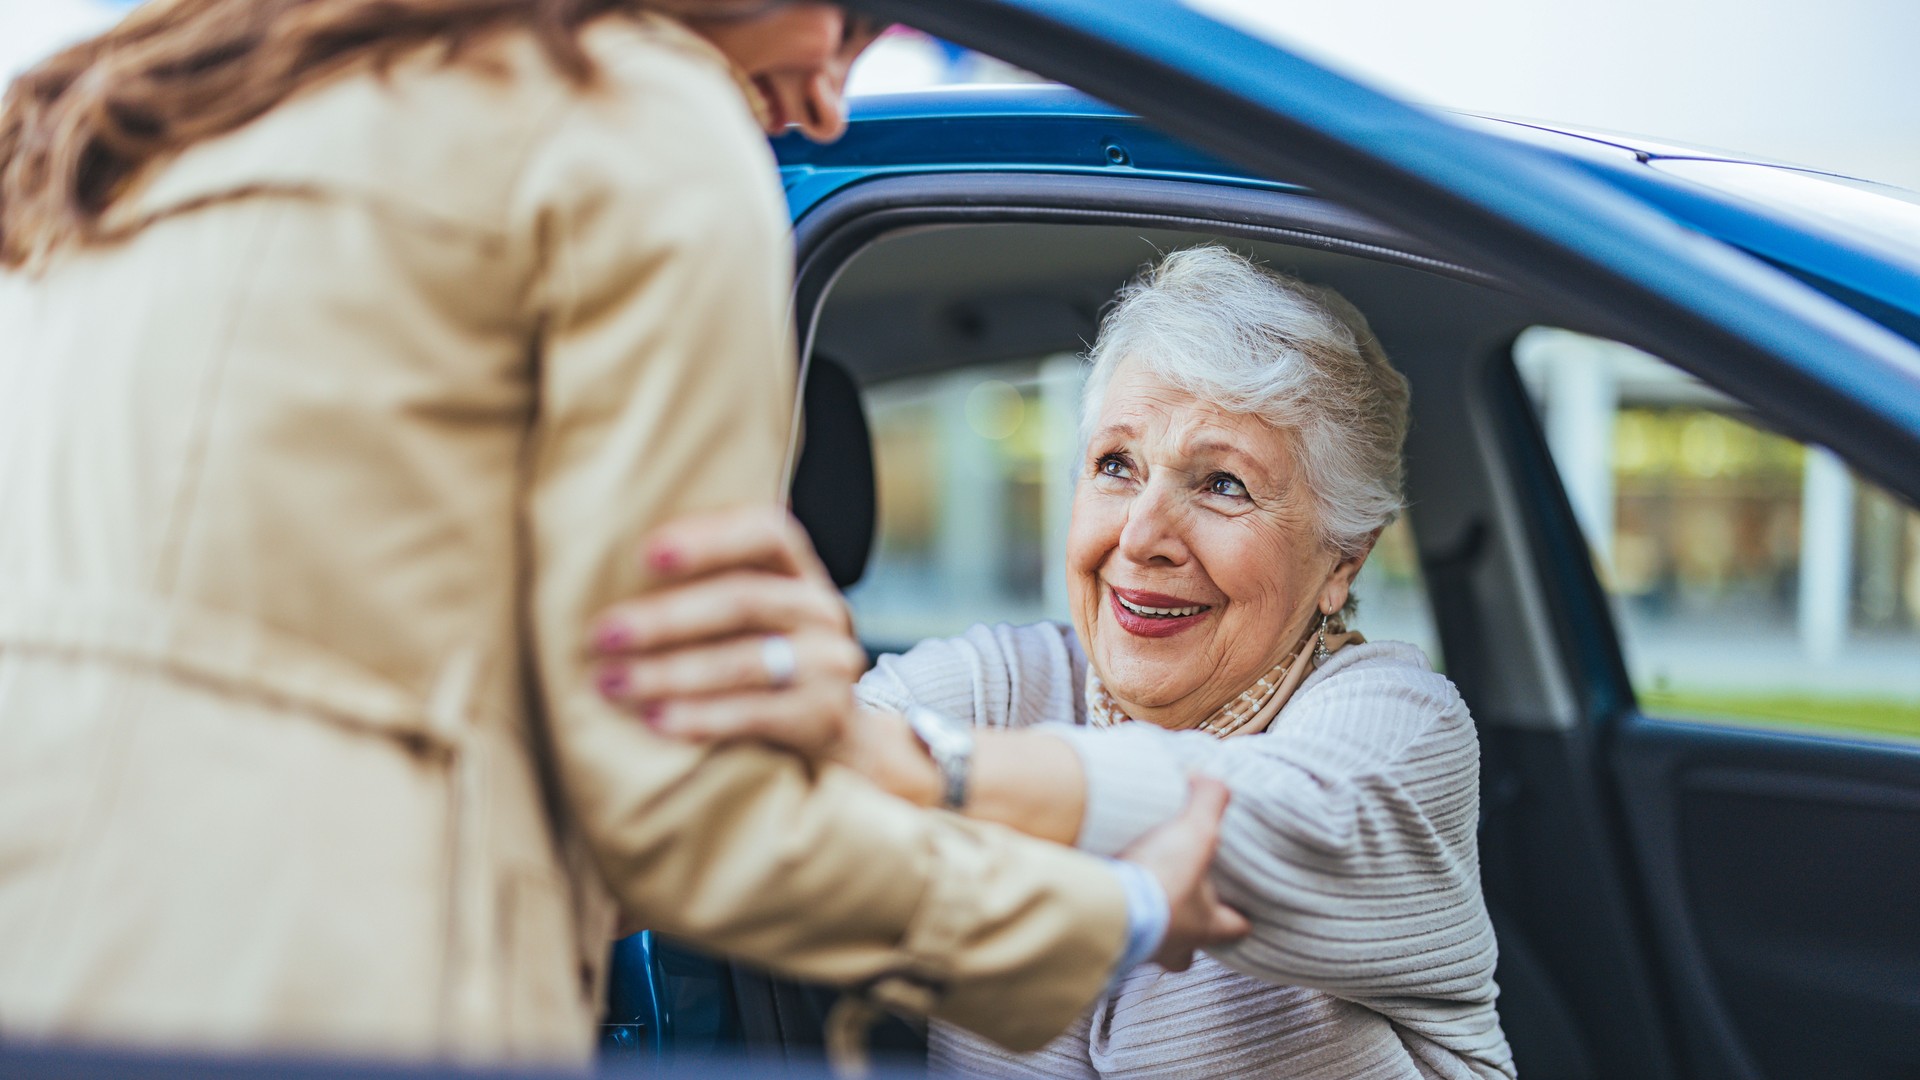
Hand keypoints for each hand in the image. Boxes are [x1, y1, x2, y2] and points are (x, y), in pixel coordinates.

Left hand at [591, 506, 867, 760]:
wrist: (846, 741)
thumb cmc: (770, 665)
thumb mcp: (758, 618)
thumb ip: (711, 586)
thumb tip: (608, 564)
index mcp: (798, 571)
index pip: (766, 532)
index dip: (708, 538)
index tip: (645, 553)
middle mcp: (820, 609)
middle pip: (743, 599)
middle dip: (664, 617)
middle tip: (602, 634)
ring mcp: (828, 663)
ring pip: (745, 660)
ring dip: (669, 672)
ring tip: (613, 683)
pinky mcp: (825, 716)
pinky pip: (756, 713)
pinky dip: (702, 717)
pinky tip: (655, 720)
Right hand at [1118, 776, 1250, 970]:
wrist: (1101, 904)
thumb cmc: (1161, 879)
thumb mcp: (1197, 830)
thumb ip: (1210, 800)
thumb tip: (1210, 778)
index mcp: (1206, 926)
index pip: (1236, 928)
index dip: (1239, 914)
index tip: (1239, 903)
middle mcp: (1173, 945)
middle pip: (1187, 946)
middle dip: (1186, 924)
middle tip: (1180, 897)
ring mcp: (1138, 947)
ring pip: (1150, 940)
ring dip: (1146, 916)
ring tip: (1139, 884)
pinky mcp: (1104, 937)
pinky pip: (1113, 928)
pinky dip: (1112, 909)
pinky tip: (1106, 884)